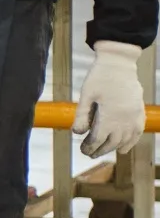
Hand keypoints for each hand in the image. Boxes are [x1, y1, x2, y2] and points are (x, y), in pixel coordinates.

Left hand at [75, 40, 148, 156]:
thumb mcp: (86, 95)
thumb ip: (82, 116)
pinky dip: (131, 142)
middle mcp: (124, 120)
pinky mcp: (139, 111)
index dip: (90, 147)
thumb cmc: (100, 77)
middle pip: (112, 142)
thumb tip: (77, 133)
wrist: (120, 64)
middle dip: (100, 150)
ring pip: (126, 140)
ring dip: (115, 148)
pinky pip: (138, 132)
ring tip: (104, 151)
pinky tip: (124, 147)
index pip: (98, 139)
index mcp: (109, 116)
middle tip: (90, 154)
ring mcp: (134, 116)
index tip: (83, 150)